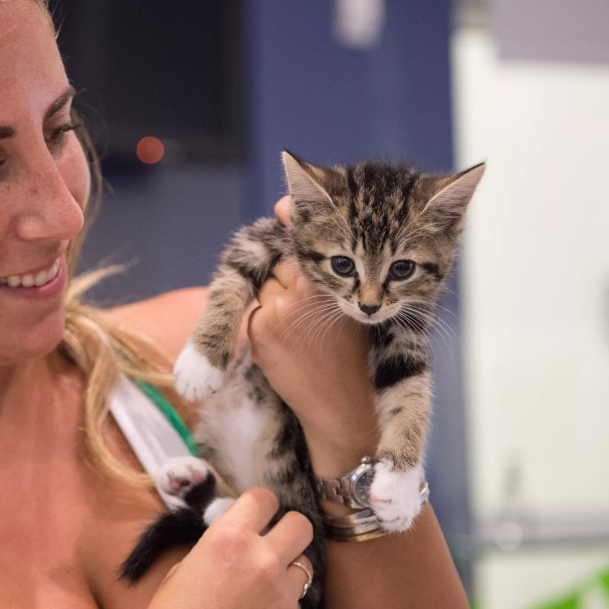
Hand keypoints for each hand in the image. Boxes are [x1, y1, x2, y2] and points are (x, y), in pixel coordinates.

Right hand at [127, 488, 312, 608]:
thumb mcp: (183, 570)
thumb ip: (216, 549)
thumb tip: (235, 543)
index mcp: (229, 538)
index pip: (264, 498)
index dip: (261, 504)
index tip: (257, 514)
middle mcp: (262, 559)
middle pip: (301, 524)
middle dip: (288, 529)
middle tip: (274, 543)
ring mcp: (283, 593)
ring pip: (305, 565)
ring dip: (288, 569)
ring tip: (264, 587)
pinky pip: (295, 602)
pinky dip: (282, 605)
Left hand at [247, 196, 377, 467]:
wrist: (345, 404)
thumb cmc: (354, 348)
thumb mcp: (348, 293)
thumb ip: (316, 249)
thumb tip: (281, 204)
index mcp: (330, 279)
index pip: (299, 244)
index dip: (311, 258)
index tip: (319, 279)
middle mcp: (302, 291)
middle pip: (281, 265)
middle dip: (292, 282)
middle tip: (314, 316)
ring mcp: (278, 311)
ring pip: (266, 286)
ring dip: (277, 302)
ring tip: (304, 330)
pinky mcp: (260, 332)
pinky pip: (254, 311)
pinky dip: (266, 323)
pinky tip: (290, 343)